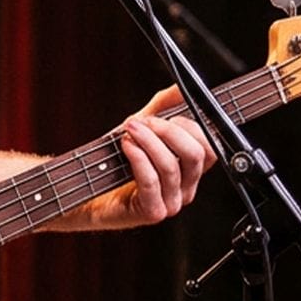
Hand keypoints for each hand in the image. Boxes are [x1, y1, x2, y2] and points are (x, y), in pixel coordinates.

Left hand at [81, 86, 215, 227]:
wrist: (91, 188)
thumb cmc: (118, 160)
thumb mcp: (143, 127)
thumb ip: (164, 107)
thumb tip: (181, 88)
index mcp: (190, 171)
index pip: (209, 148)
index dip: (190, 127)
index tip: (167, 117)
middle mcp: (186, 189)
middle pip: (195, 155)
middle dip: (168, 131)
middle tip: (144, 122)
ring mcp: (171, 203)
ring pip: (170, 166)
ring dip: (148, 141)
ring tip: (129, 131)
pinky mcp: (152, 212)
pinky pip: (151, 181)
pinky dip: (137, 157)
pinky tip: (126, 146)